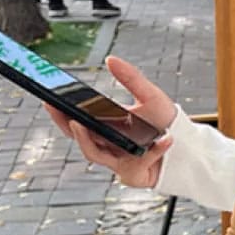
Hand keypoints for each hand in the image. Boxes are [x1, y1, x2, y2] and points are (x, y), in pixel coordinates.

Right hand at [44, 55, 175, 188]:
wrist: (187, 147)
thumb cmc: (164, 123)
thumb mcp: (150, 97)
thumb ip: (131, 79)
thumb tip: (110, 59)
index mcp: (106, 128)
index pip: (75, 123)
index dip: (58, 113)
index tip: (47, 98)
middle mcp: (108, 147)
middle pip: (79, 140)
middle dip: (69, 127)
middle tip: (67, 115)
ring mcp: (120, 163)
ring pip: (96, 155)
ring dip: (90, 141)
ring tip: (87, 125)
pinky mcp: (135, 175)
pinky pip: (136, 163)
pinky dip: (151, 152)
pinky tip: (165, 140)